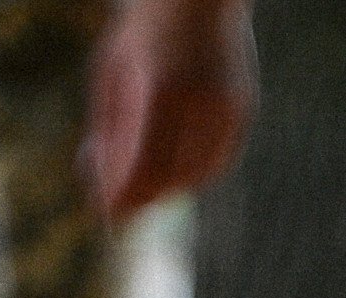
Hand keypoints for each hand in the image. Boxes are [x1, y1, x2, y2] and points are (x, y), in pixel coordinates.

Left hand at [84, 0, 255, 219]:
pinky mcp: (243, 108)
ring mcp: (226, 106)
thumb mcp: (111, 75)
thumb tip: (102, 192)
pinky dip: (195, 169)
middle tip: (121, 206)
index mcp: (158, 90)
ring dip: (168, 184)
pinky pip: (217, 159)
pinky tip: (175, 161)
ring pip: (196, 174)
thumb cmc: (142, 31)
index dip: (125, 198)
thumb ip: (108, 131)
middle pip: (169, 177)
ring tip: (146, 175)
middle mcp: (199, 102)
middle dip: (143, 195)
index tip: (109, 217)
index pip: (142, 166)